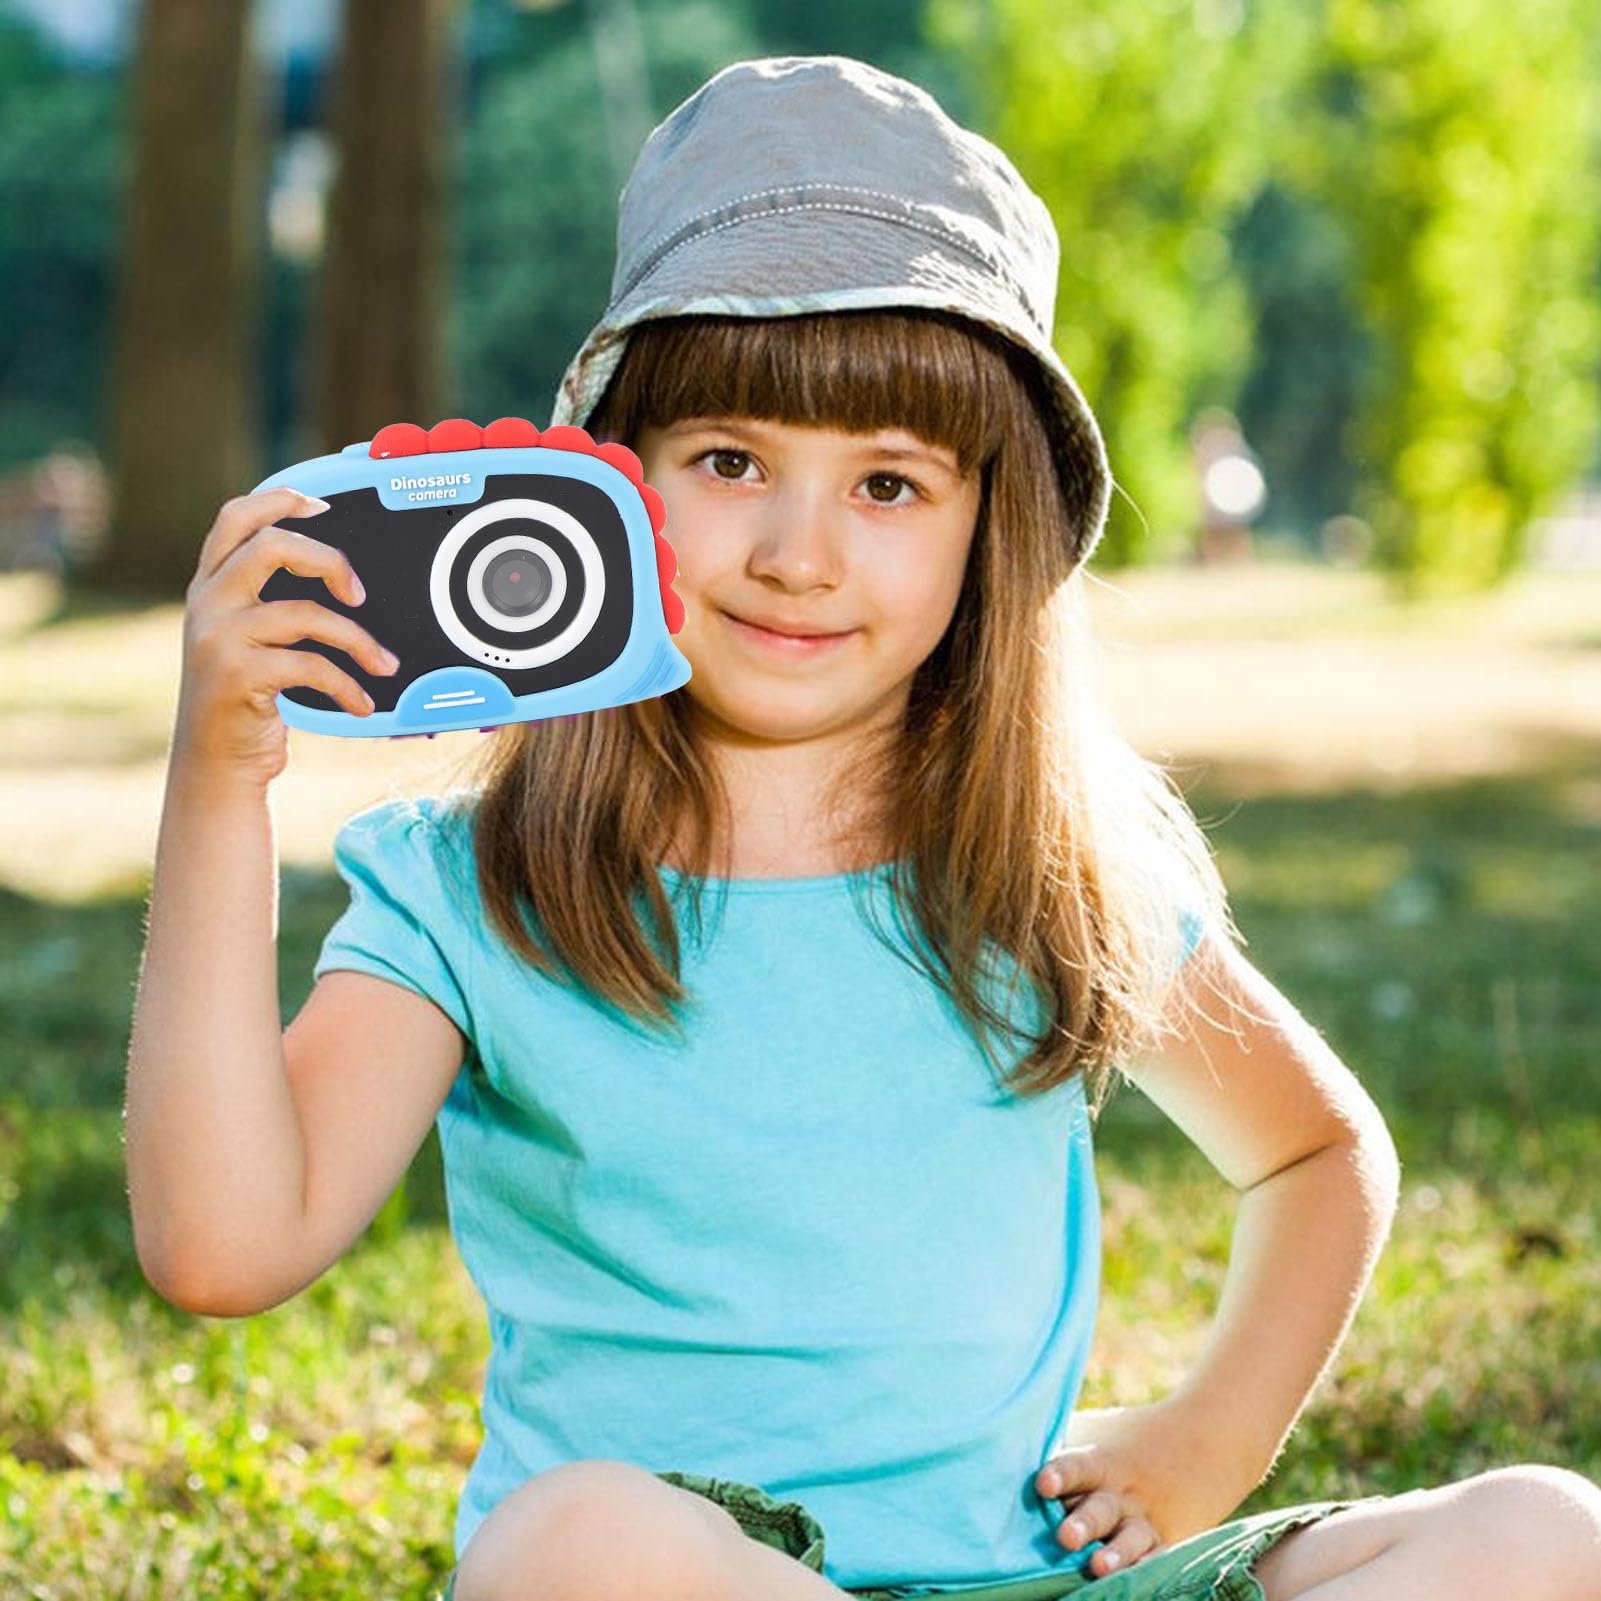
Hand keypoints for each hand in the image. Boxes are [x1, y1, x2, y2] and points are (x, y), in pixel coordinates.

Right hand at [174, 487, 400, 789]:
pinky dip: (347, 684)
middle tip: (360, 594)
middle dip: (328, 560)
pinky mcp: (236, 675)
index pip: (235, 518)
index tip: (323, 504)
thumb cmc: (244, 702)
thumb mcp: (245, 642)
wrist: (214, 765)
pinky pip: (310, 665)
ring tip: (385, 665)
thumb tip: (342, 575)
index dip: (280, 500)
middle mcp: (206, 603)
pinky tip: (362, 702)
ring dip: (358, 640)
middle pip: (270, 545)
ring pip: (304, 613)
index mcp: (210, 586)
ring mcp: (217, 637)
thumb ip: (269, 604)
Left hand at [1033, 1396, 1241, 1578]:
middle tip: (1065, 1537)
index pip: (1077, 1466)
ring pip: (1131, 1540)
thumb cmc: (1129, 1437)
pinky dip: (1147, 1572)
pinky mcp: (1167, 1541)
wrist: (1205, 1440)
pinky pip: (1159, 1560)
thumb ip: (1061, 1444)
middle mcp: (1123, 1493)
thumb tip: (1004, 1451)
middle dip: (1084, 1524)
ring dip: (1115, 1556)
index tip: (1042, 1483)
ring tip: (1098, 1568)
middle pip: (1101, 1509)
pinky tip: (1134, 1587)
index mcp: (1101, 1462)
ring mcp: (1147, 1520)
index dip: (1060, 1474)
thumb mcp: (1097, 1431)